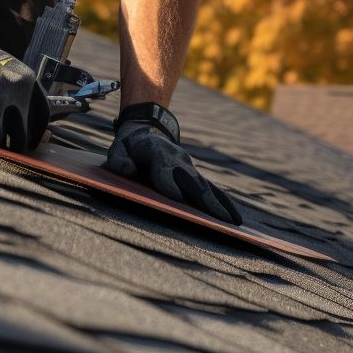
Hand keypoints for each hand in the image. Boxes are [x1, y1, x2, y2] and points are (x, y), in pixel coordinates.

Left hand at [105, 103, 241, 224]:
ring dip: (220, 205)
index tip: (180, 199)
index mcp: (157, 152)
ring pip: (206, 187)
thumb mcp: (117, 149)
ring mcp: (188, 167)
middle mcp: (177, 159)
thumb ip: (119, 160)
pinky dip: (225, 203)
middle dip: (205, 200)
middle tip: (219, 219)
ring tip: (234, 223)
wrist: (147, 129)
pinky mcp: (194, 175)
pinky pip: (212, 189)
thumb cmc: (129, 146)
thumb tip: (129, 171)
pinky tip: (235, 218)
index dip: (170, 184)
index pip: (164, 170)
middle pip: (192, 181)